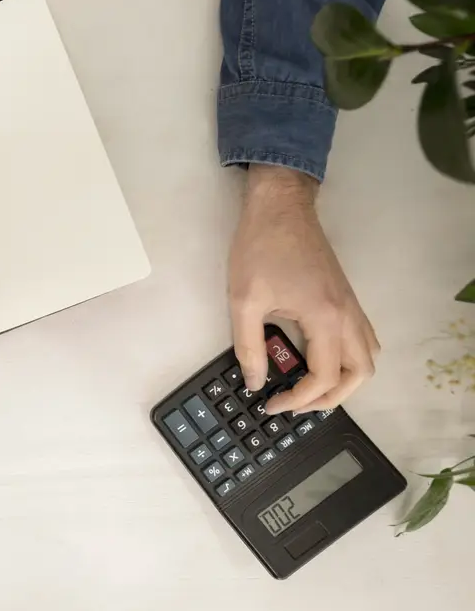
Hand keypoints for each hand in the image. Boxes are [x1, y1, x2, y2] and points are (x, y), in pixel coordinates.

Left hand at [228, 164, 378, 414]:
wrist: (280, 207)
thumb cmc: (260, 249)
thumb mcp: (243, 301)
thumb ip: (249, 347)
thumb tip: (253, 382)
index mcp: (326, 318)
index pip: (324, 377)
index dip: (298, 398)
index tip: (269, 402)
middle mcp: (348, 315)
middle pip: (359, 374)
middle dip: (329, 398)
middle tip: (294, 403)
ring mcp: (352, 305)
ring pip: (367, 358)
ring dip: (344, 381)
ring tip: (308, 389)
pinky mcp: (347, 298)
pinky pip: (362, 339)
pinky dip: (348, 360)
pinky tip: (317, 361)